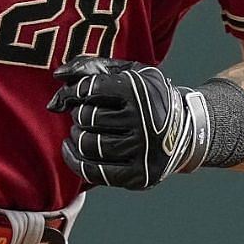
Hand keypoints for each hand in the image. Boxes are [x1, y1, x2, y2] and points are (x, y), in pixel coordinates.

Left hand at [46, 58, 210, 189]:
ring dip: (78, 136)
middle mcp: (145, 120)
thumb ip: (93, 67)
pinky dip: (74, 160)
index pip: (91, 88)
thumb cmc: (148, 98)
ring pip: (89, 144)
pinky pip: (94, 172)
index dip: (75, 91)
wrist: (185, 131)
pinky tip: (71, 149)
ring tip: (83, 130)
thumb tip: (58, 74)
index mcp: (142, 90)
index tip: (73, 95)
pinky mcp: (139, 175)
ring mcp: (144, 150)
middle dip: (79, 114)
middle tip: (85, 113)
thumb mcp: (129, 73)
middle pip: (87, 117)